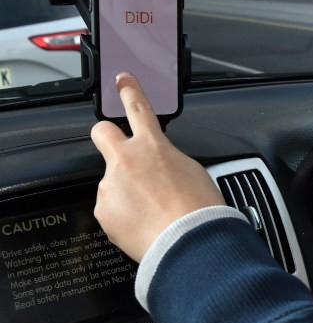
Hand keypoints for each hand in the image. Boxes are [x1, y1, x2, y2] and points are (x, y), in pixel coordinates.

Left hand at [91, 72, 224, 262]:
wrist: (189, 242)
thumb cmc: (199, 209)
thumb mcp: (193, 171)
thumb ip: (168, 161)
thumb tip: (158, 168)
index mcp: (153, 146)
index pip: (137, 107)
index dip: (128, 90)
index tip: (121, 80)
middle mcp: (126, 160)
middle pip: (102, 133)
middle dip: (107, 135)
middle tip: (119, 150)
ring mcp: (110, 186)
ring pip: (113, 183)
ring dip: (127, 193)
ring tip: (152, 213)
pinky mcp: (103, 211)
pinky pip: (112, 210)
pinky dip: (125, 217)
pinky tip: (144, 225)